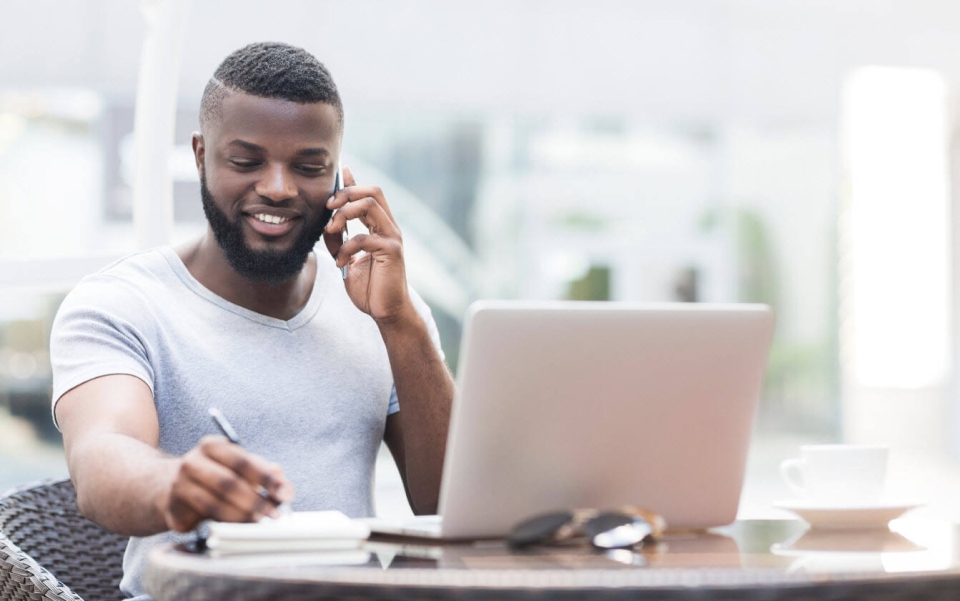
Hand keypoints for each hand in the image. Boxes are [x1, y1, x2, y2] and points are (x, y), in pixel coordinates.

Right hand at [159, 435, 294, 531]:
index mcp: (211, 446)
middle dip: (256, 501)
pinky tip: (237, 528)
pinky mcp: (173, 509)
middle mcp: (192, 462)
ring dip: (241, 516)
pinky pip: (202, 520)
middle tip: (275, 515)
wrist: (168, 487)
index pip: (243, 461)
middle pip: (229, 483)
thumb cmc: (214, 475)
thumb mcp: (238, 467)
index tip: (284, 493)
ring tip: (259, 522)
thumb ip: (264, 474)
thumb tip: (285, 488)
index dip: (266, 478)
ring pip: (215, 504)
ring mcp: (178, 485)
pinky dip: (223, 525)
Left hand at [323, 166, 412, 322]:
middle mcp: (389, 228)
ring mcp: (393, 238)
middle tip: (328, 206)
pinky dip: (346, 247)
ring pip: (370, 205)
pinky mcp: (391, 251)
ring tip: (331, 230)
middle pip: (372, 191)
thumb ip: (338, 240)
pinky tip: (340, 262)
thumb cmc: (369, 287)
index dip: (353, 181)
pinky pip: (364, 237)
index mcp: (380, 227)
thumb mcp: (346, 258)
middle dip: (346, 193)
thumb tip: (326, 222)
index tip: (339, 171)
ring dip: (345, 213)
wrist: (386, 311)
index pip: (369, 195)